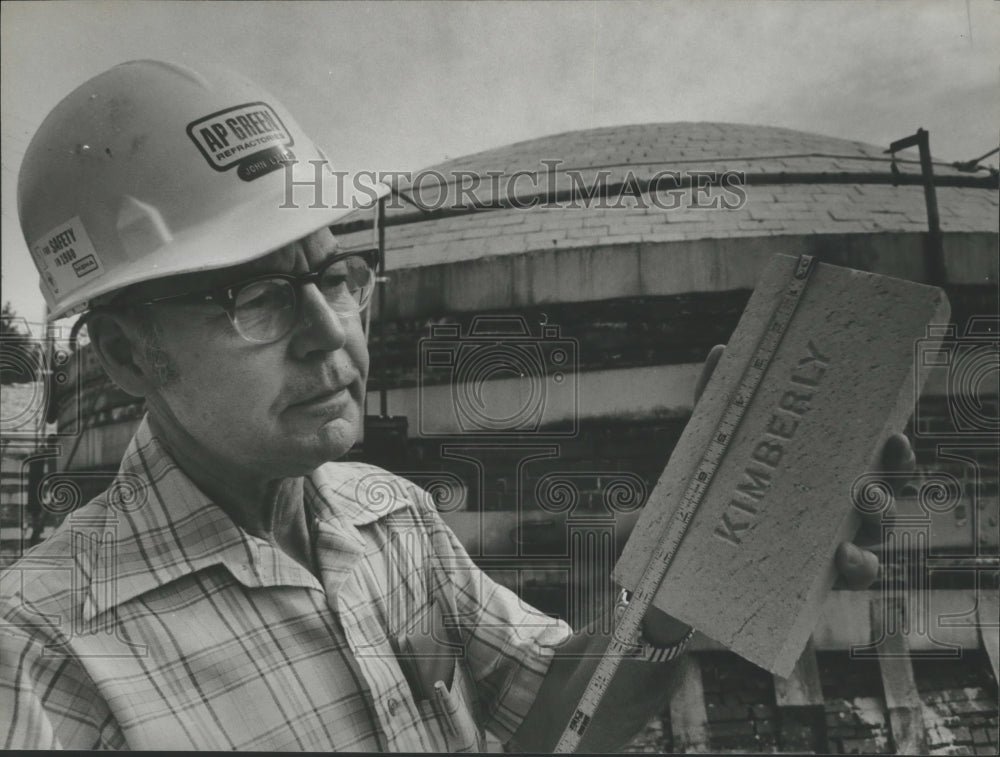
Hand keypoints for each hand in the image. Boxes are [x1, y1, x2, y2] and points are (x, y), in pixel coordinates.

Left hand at [693, 344, 914, 591]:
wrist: (679, 551)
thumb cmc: (712, 485)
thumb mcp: (712, 441)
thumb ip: (717, 398)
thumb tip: (720, 351)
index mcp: (823, 475)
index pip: (869, 461)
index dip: (892, 451)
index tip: (894, 436)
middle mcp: (833, 514)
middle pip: (880, 501)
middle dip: (889, 487)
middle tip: (875, 480)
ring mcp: (825, 550)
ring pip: (871, 541)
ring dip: (876, 527)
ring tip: (861, 514)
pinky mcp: (809, 584)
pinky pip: (847, 580)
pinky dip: (856, 568)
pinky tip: (844, 558)